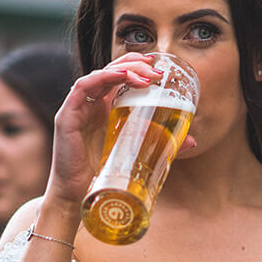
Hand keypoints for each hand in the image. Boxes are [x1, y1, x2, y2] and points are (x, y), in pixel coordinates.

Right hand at [45, 54, 196, 205]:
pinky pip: (82, 87)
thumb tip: (193, 141)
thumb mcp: (138, 152)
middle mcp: (92, 105)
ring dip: (122, 70)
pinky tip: (120, 77)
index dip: (136, 67)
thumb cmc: (105, 173)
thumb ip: (162, 143)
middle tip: (156, 70)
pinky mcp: (67, 116)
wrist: (81, 196)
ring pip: (99, 76)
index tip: (158, 67)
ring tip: (144, 76)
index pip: (119, 77)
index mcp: (106, 109)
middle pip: (110, 72)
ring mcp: (78, 109)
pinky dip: (102, 77)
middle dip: (134, 65)